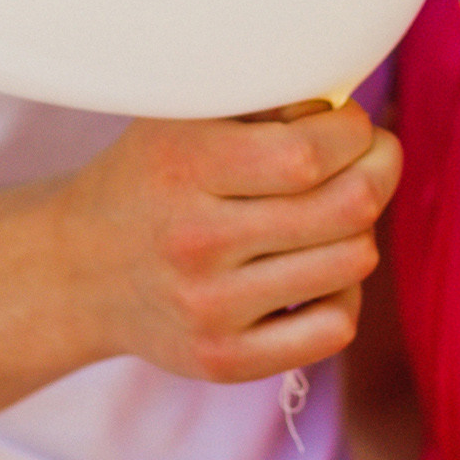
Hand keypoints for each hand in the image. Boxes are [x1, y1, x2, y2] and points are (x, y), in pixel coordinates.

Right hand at [60, 101, 401, 383]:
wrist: (79, 270)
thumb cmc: (154, 174)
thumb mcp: (187, 114)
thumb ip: (265, 98)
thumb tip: (346, 100)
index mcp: (184, 165)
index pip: (312, 152)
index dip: (354, 129)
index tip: (349, 122)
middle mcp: (195, 241)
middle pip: (347, 206)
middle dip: (380, 168)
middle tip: (374, 155)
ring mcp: (210, 310)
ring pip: (352, 262)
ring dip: (361, 228)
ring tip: (336, 210)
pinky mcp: (224, 361)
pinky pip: (334, 328)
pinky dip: (345, 292)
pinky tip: (318, 269)